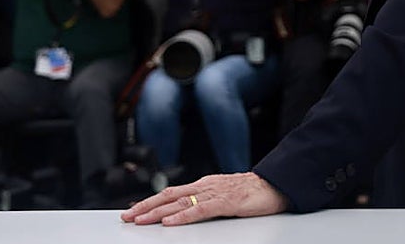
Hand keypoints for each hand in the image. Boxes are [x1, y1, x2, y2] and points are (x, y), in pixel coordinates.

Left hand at [121, 171, 286, 225]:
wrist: (277, 184)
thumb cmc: (253, 192)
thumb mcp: (223, 196)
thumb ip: (205, 202)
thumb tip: (185, 211)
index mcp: (204, 184)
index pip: (171, 192)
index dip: (151, 201)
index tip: (134, 210)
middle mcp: (206, 185)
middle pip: (169, 195)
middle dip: (146, 206)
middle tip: (127, 216)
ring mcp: (215, 192)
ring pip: (180, 201)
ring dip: (157, 212)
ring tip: (140, 220)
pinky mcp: (227, 201)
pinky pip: (200, 209)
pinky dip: (183, 215)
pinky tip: (171, 221)